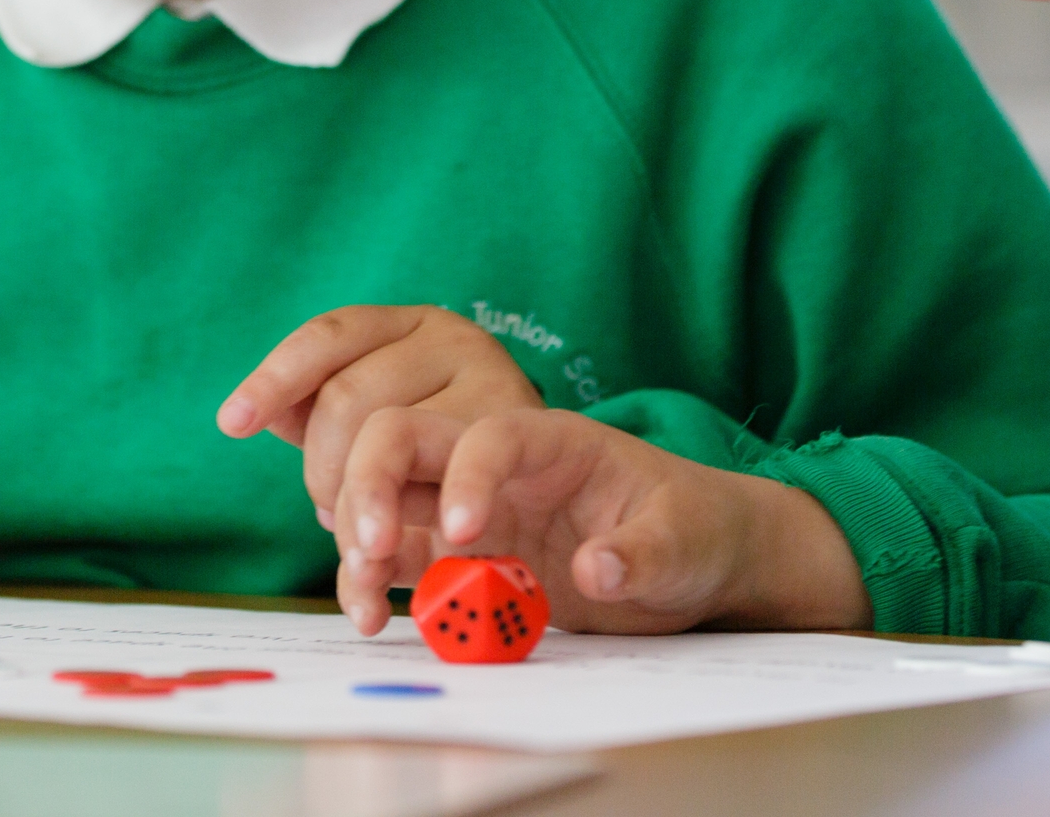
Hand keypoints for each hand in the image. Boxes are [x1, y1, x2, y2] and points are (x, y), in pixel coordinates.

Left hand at [217, 305, 543, 532]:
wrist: (565, 489)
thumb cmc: (452, 454)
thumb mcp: (388, 417)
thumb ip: (324, 411)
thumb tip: (255, 415)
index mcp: (413, 323)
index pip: (330, 335)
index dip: (276, 377)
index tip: (233, 424)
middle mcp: (456, 340)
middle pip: (347, 398)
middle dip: (321, 472)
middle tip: (329, 518)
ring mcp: (492, 388)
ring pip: (384, 442)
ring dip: (357, 510)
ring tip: (365, 545)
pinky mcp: (523, 448)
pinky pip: (434, 500)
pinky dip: (399, 550)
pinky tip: (375, 580)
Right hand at [329, 404, 868, 637]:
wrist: (692, 558)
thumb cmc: (693, 527)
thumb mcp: (686, 539)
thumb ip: (643, 551)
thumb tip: (595, 569)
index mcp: (551, 440)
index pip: (490, 434)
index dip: (467, 473)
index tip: (464, 532)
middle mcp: (496, 465)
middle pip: (405, 439)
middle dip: (371, 484)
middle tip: (371, 548)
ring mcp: (471, 508)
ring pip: (385, 496)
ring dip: (357, 533)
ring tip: (362, 594)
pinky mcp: (460, 557)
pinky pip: (399, 558)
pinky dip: (371, 580)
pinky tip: (368, 615)